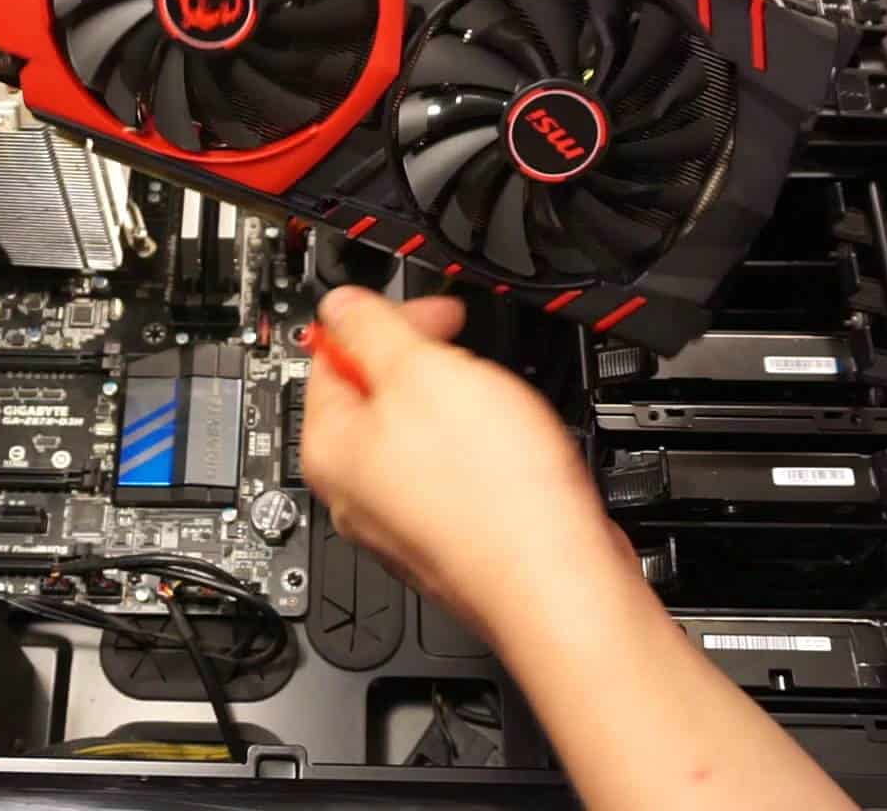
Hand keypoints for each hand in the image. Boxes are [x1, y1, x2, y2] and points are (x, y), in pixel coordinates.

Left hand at [300, 286, 631, 635]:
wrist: (557, 581)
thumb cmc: (490, 494)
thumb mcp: (423, 374)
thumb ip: (371, 331)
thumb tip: (339, 306)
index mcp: (330, 450)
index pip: (329, 358)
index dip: (385, 321)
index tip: (430, 312)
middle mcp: (354, 494)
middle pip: (375, 400)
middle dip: (425, 367)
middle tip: (467, 359)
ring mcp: (402, 524)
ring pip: (420, 439)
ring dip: (458, 410)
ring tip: (496, 412)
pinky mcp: (449, 543)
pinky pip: (455, 479)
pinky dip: (482, 456)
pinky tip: (511, 457)